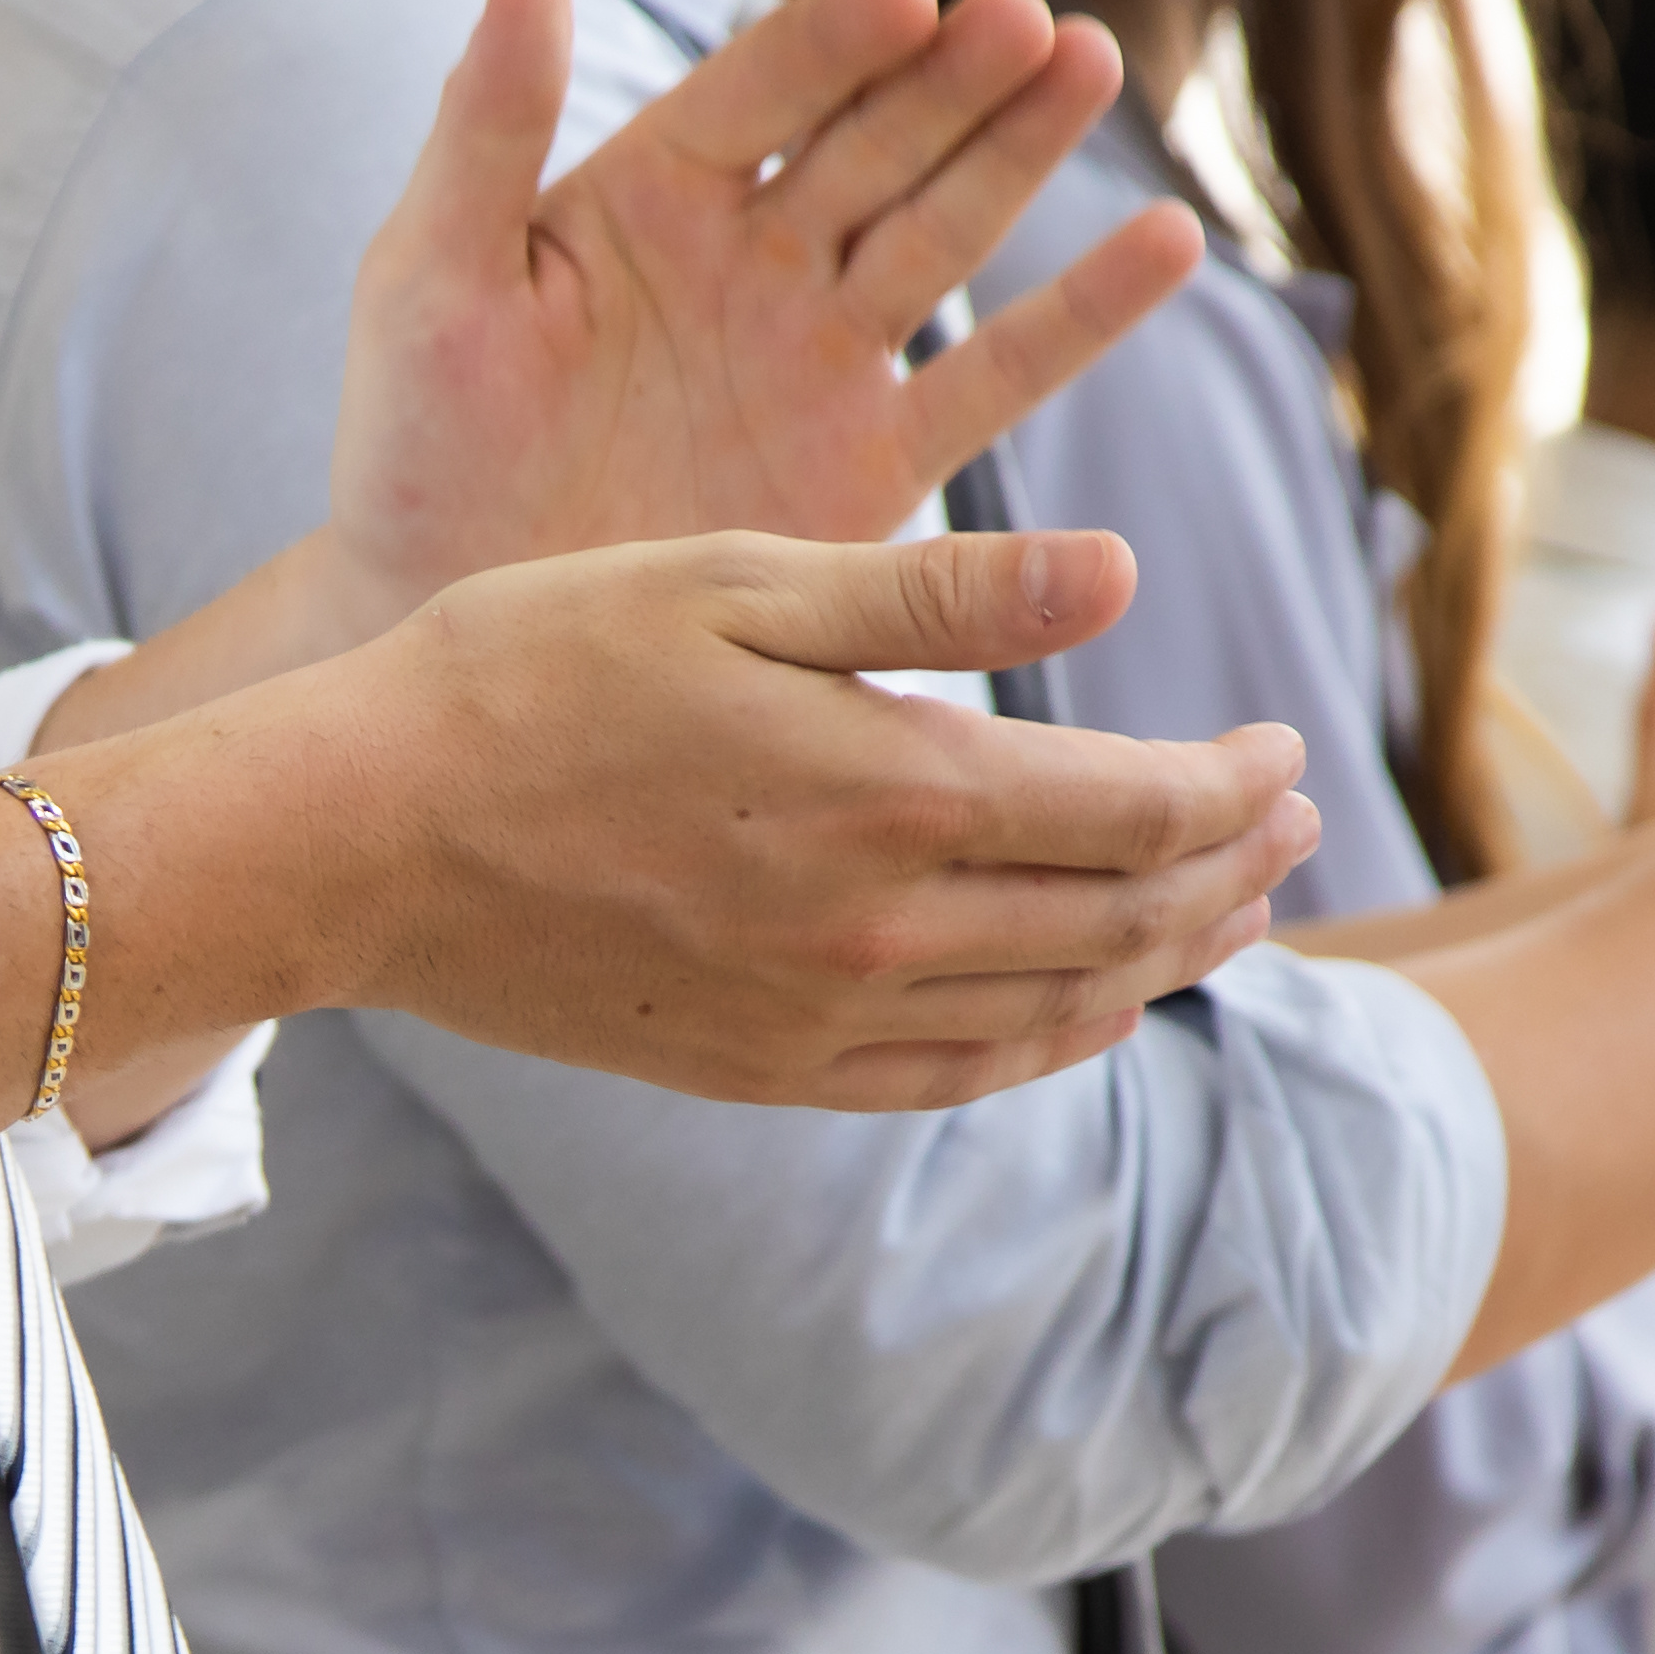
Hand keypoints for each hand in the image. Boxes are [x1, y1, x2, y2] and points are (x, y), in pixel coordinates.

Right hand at [289, 526, 1324, 1109]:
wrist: (359, 836)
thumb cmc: (530, 667)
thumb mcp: (735, 580)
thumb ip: (941, 592)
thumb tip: (1124, 575)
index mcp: (891, 794)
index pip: (1134, 811)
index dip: (1231, 782)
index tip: (1282, 743)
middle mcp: (878, 932)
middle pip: (1123, 919)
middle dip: (1231, 867)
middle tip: (1295, 819)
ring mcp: (820, 1020)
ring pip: (1057, 1009)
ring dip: (1170, 958)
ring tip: (1236, 909)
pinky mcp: (759, 1071)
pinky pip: (954, 1078)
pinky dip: (1053, 1043)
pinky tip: (1093, 1009)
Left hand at [309, 0, 1204, 649]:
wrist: (445, 621)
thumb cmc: (413, 447)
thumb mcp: (430, 278)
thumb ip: (486, 126)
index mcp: (647, 194)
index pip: (757, 90)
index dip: (830, 43)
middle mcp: (753, 257)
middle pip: (876, 141)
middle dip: (954, 78)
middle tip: (1032, 19)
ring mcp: (821, 356)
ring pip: (946, 229)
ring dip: (1023, 151)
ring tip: (1094, 64)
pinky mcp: (873, 467)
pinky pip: (995, 378)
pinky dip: (1082, 314)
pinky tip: (1168, 241)